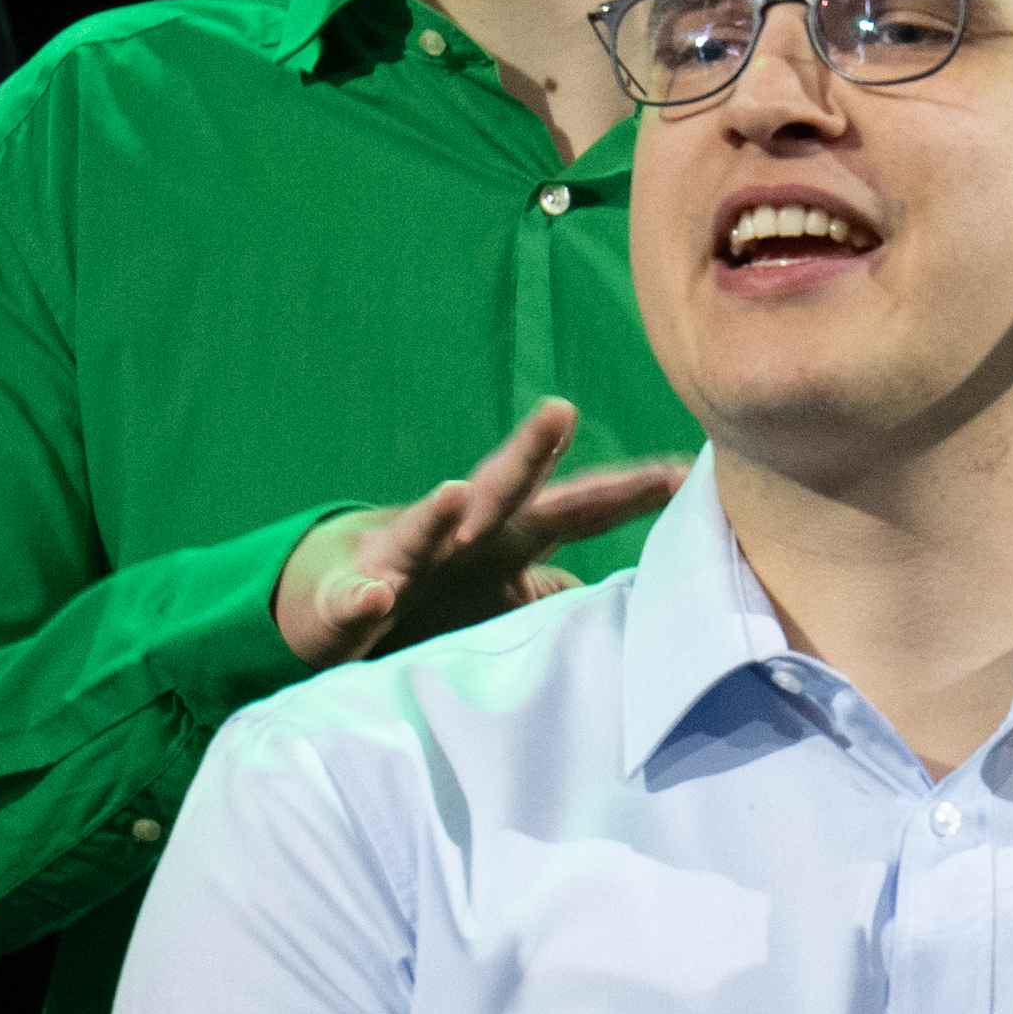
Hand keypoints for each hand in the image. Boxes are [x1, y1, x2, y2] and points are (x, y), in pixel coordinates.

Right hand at [276, 397, 681, 663]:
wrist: (331, 603)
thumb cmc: (436, 592)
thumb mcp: (505, 592)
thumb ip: (557, 586)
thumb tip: (621, 594)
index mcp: (506, 536)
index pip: (576, 508)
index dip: (627, 493)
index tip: (680, 472)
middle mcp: (459, 536)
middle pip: (501, 490)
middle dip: (529, 451)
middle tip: (559, 410)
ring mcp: (402, 562)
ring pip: (420, 531)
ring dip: (437, 514)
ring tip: (456, 493)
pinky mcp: (349, 598)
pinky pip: (355, 599)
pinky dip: (362, 597)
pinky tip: (374, 596)